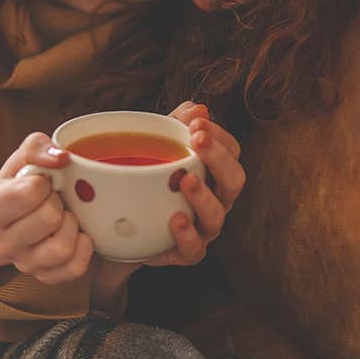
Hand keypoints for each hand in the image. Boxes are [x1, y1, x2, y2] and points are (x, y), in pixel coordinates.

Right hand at [0, 132, 94, 284]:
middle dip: (57, 202)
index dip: (44, 181)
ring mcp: (23, 264)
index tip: (39, 181)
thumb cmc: (19, 183)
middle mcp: (0, 245)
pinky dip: (83, 248)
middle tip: (51, 198)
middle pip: (49, 218)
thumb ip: (38, 147)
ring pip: (62, 247)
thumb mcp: (22, 158)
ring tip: (62, 215)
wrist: (13, 217)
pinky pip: (75, 268)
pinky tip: (75, 234)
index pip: (31, 192)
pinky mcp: (44, 277)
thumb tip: (62, 158)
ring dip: (71, 225)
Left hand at [141, 100, 245, 267]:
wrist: (125, 226)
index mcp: (215, 172)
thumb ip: (177, 125)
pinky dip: (187, 234)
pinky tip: (176, 219)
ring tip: (185, 180)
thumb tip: (197, 107)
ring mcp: (204, 227)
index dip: (220, 137)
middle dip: (218, 158)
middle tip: (197, 140)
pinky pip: (194, 247)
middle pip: (234, 180)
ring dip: (203, 196)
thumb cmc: (149, 178)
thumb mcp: (158, 145)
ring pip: (216, 214)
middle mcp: (218, 199)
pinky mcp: (186, 251)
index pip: (232, 151)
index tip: (198, 122)